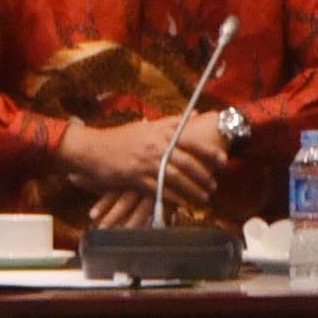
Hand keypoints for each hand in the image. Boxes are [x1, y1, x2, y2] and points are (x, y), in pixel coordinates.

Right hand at [59, 114, 225, 217]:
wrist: (94, 148)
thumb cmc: (123, 137)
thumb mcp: (148, 125)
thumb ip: (173, 122)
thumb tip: (197, 114)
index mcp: (160, 131)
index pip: (191, 140)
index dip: (208, 151)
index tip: (223, 160)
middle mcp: (155, 145)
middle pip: (186, 162)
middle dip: (204, 175)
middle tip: (214, 184)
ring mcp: (146, 162)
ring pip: (176, 177)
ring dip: (192, 189)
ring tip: (204, 196)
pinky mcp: (136, 177)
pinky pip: (160, 189)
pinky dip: (173, 197)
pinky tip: (183, 203)